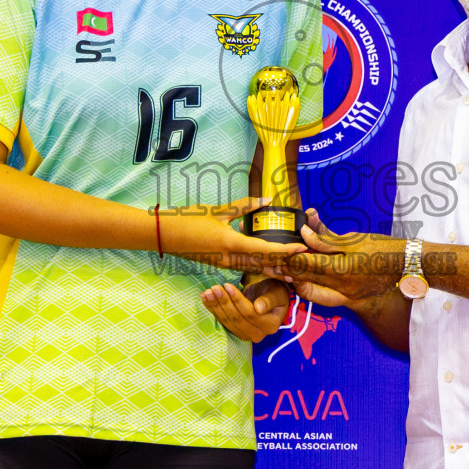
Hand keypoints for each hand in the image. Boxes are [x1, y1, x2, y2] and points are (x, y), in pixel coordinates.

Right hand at [163, 197, 305, 272]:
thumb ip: (245, 207)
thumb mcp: (219, 210)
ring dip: (274, 269)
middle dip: (285, 264)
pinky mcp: (220, 265)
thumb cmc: (190, 220)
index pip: (264, 249)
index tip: (301, 249)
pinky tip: (269, 267)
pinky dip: (260, 268)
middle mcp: (230, 258)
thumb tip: (267, 199)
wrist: (165, 235)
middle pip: (264, 264)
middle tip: (304, 264)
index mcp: (231, 243)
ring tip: (292, 270)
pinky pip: (245, 268)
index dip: (285, 250)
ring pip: (255, 268)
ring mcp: (224, 264)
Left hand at [200, 278, 290, 343]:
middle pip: (237, 318)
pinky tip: (204, 298)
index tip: (228, 286)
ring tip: (207, 292)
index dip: (238, 300)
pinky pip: (222, 321)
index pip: (250, 313)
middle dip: (224, 302)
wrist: (269, 297)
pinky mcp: (235, 331)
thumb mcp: (277, 293)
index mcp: (270, 325)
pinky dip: (212, 309)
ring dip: (215, 306)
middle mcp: (258, 334)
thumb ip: (269, 300)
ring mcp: (246, 335)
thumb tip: (259, 308)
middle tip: (214, 288)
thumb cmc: (275, 292)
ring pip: (227, 321)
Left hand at [278, 209, 403, 305]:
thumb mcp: (353, 239)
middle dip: (289, 271)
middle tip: (278, 263)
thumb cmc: (382, 247)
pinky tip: (310, 279)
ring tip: (291, 272)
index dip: (289, 257)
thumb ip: (325, 238)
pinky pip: (327, 298)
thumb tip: (304, 232)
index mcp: (341, 269)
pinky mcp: (352, 300)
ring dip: (300, 283)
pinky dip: (315, 289)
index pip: (305, 264)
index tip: (279, 250)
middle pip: (305, 280)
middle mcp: (342, 287)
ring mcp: (347, 297)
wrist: (406, 265)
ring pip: (313, 293)